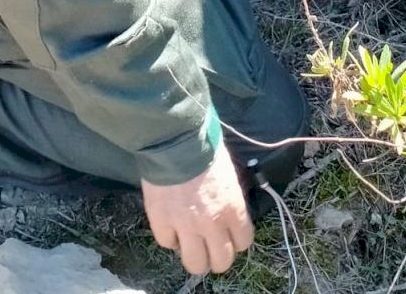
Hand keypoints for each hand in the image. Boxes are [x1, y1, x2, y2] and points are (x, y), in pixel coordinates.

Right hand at [141, 143, 253, 274]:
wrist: (175, 141)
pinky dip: (170, 238)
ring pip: (195, 264)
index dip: (237, 241)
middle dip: (218, 258)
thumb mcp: (229, 176)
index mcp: (233, 209)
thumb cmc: (206, 151)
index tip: (230, 236)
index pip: (243, 242)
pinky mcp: (161, 222)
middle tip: (211, 248)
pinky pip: (168, 244)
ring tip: (192, 246)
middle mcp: (212, 224)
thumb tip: (228, 215)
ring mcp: (185, 226)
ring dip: (196, 257)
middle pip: (221, 262)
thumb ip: (230, 201)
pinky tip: (172, 227)